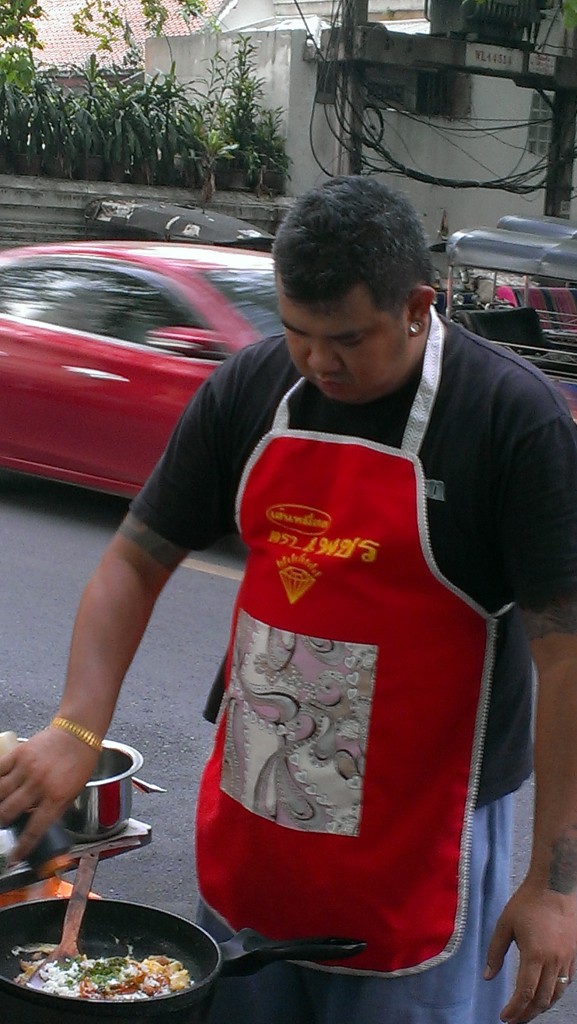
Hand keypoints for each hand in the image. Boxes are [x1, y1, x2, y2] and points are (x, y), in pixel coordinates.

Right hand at [0, 728, 99, 860]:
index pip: (35, 829)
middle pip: (9, 812)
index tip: (14, 857)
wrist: (78, 733)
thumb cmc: (79, 762)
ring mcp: (27, 768)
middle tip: (3, 826)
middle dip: (2, 824)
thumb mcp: (74, 792)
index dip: (22, 847)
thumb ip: (55, 809)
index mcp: (57, 796)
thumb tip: (38, 827)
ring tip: (1, 810)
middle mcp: (40, 784)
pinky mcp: (19, 754)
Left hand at [484, 880, 576, 1022]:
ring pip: (556, 994)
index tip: (504, 1017)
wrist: (555, 885)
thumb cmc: (527, 902)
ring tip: (527, 1012)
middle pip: (541, 1000)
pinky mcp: (574, 955)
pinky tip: (544, 994)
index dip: (514, 1009)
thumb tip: (487, 977)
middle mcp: (553, 962)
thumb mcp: (505, 924)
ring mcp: (567, 959)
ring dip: (541, 1007)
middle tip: (514, 1020)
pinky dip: (554, 994)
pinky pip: (566, 983)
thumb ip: (495, 952)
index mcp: (535, 955)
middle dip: (527, 1015)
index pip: (524, 993)